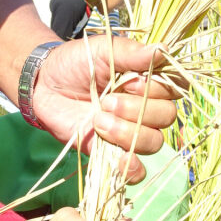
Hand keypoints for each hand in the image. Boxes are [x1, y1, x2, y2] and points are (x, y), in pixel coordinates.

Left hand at [33, 36, 179, 181]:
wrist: (44, 85)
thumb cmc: (75, 63)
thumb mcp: (103, 49)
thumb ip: (131, 53)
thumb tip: (162, 51)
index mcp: (148, 82)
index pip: (175, 89)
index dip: (158, 88)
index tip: (131, 80)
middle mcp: (145, 108)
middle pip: (166, 117)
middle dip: (138, 110)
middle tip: (107, 101)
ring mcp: (130, 132)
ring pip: (153, 142)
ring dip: (128, 133)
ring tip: (99, 120)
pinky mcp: (111, 153)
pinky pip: (136, 170)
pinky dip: (133, 168)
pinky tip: (120, 159)